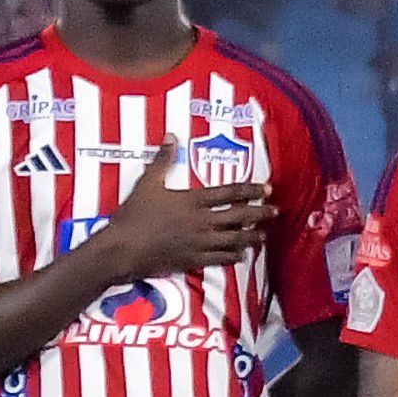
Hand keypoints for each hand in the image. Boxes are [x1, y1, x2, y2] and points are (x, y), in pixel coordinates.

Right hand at [87, 142, 279, 282]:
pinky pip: (219, 259)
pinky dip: (233, 257)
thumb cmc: (133, 215)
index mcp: (192, 200)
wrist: (122, 249)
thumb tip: (171, 136)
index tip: (266, 189)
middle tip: (275, 211)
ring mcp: (199, 242)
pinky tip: (241, 256)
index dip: (250, 190)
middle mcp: (201, 221)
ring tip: (262, 236)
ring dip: (250, 237)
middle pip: (238, 217)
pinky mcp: (192, 260)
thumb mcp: (147, 182)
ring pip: (233, 240)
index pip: (229, 193)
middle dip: (260, 214)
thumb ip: (162, 160)